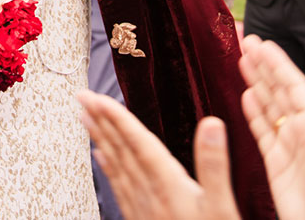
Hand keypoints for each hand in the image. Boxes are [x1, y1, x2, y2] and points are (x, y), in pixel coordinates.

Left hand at [75, 93, 239, 219]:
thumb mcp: (221, 206)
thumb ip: (214, 164)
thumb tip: (211, 124)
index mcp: (168, 185)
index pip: (138, 144)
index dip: (117, 118)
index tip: (98, 97)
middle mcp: (149, 195)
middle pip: (121, 151)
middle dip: (102, 122)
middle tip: (82, 97)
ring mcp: (143, 208)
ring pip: (116, 167)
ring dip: (101, 139)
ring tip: (86, 118)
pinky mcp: (142, 218)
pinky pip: (119, 187)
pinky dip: (109, 168)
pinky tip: (101, 158)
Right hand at [237, 36, 304, 219]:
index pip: (294, 85)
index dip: (277, 64)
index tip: (262, 44)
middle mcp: (303, 130)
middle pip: (278, 90)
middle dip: (263, 66)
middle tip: (246, 41)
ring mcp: (289, 145)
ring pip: (269, 107)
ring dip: (256, 84)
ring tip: (242, 61)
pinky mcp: (276, 163)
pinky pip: (262, 132)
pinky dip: (254, 113)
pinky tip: (246, 97)